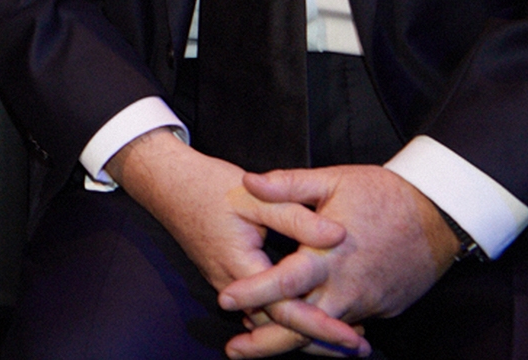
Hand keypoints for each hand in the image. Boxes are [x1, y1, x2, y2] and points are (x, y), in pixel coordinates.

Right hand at [112, 130, 366, 356]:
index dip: (322, 325)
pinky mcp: (230, 281)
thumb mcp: (255, 196)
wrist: (167, 184)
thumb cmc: (209, 186)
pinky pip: (261, 309)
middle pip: (279, 326)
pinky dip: (288, 317)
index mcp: (242, 267)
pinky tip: (312, 314)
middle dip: (320, 340)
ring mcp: (229, 287)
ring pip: (270, 321)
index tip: (353, 335)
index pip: (286, 309)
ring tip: (345, 338)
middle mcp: (233, 287)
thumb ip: (296, 217)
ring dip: (305, 331)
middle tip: (360, 347)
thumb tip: (338, 236)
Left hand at [217, 167, 459, 357]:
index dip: (253, 292)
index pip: (284, 281)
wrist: (439, 216)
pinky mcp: (380, 309)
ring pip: (322, 333)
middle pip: (301, 326)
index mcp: (328, 255)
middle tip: (234, 349)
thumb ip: (288, 185)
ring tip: (257, 345)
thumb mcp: (333, 180)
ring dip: (291, 341)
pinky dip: (322, 334)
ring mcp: (364, 303)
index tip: (225, 299)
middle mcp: (345, 287)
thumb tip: (248, 181)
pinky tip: (300, 333)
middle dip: (265, 342)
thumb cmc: (384, 194)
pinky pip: (345, 327)